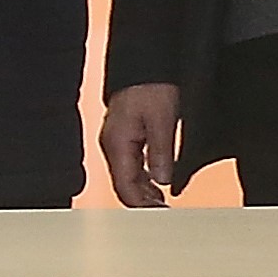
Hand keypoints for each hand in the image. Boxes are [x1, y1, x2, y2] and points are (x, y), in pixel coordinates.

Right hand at [98, 84, 182, 207]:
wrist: (144, 63)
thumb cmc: (150, 85)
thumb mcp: (162, 120)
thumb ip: (160, 153)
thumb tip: (162, 181)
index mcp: (117, 144)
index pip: (125, 187)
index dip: (142, 205)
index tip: (161, 213)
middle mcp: (113, 145)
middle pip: (123, 185)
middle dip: (142, 202)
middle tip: (164, 212)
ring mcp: (117, 140)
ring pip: (126, 176)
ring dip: (143, 191)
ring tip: (162, 202)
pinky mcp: (124, 135)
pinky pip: (130, 164)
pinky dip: (143, 178)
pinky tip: (155, 183)